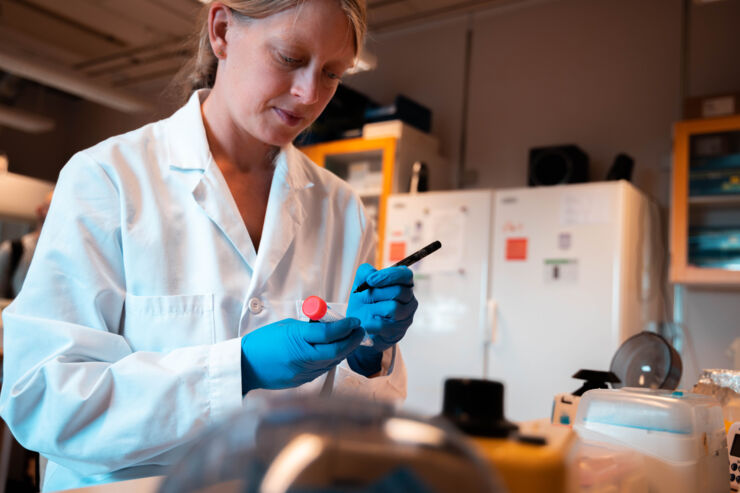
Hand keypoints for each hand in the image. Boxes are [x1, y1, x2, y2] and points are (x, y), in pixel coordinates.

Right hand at [241, 317, 363, 393]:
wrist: (245, 365)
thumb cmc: (263, 342)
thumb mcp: (287, 327)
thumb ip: (309, 328)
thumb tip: (331, 327)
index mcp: (295, 339)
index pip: (328, 333)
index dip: (345, 326)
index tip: (354, 321)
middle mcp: (300, 357)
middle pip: (335, 350)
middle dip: (351, 340)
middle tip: (359, 331)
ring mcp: (302, 372)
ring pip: (332, 362)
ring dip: (344, 350)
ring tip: (351, 340)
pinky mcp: (301, 382)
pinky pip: (323, 370)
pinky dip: (332, 360)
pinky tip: (336, 352)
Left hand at [346, 263, 417, 375]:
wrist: (359, 325)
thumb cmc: (364, 302)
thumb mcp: (361, 283)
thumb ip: (365, 273)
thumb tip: (370, 275)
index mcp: (404, 284)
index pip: (405, 275)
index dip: (389, 276)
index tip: (370, 280)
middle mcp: (410, 300)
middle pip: (398, 291)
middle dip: (377, 293)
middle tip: (364, 298)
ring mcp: (406, 317)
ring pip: (393, 308)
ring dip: (373, 308)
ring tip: (366, 310)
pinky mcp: (398, 332)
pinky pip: (383, 325)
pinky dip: (370, 322)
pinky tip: (365, 322)